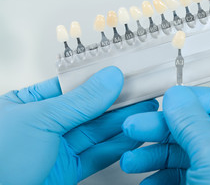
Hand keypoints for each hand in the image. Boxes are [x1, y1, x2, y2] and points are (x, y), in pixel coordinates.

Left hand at [0, 66, 157, 184]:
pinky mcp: (69, 170)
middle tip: (142, 93)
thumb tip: (109, 79)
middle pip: (89, 109)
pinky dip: (117, 147)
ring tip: (145, 111)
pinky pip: (98, 155)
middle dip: (117, 101)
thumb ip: (79, 101)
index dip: (101, 79)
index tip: (125, 74)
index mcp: (29, 104)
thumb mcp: (40, 120)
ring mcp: (58, 149)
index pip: (72, 85)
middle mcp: (45, 125)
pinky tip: (132, 136)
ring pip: (97, 132)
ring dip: (123, 122)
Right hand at [120, 86, 209, 184]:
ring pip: (192, 153)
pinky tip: (150, 180)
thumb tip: (177, 97)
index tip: (169, 100)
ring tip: (133, 159)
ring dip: (158, 156)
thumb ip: (191, 121)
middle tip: (138, 128)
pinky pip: (190, 175)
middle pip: (203, 128)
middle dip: (165, 131)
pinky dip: (166, 177)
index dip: (196, 99)